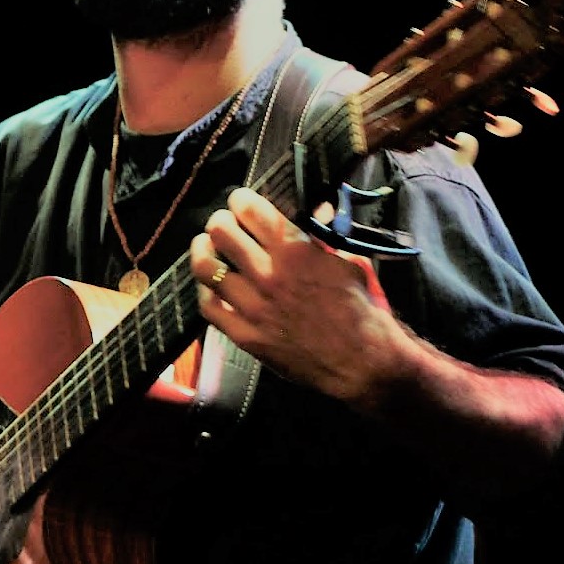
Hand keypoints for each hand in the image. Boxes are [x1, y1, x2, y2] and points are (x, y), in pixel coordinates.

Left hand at [188, 187, 401, 399]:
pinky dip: (204, 290)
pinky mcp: (244, 335)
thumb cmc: (360, 310)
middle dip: (219, 221)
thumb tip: (317, 209)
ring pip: (205, 266)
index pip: (251, 210)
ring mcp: (252, 306)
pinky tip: (210, 284)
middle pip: (221, 231)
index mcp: (295, 251)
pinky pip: (208, 306)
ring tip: (206, 246)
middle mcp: (268, 274)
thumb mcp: (347, 263)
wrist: (361, 362)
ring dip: (203, 250)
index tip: (239, 201)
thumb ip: (323, 238)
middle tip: (223, 224)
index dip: (239, 200)